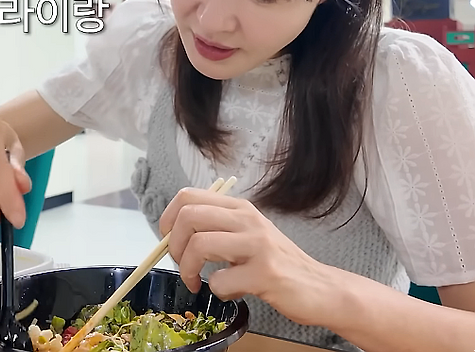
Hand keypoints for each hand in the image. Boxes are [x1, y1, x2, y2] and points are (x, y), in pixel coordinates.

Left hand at [159, 188, 335, 326]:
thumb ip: (217, 228)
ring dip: (188, 270)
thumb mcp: (247, 234)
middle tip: (181, 265)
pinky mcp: (265, 272)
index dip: (168, 218)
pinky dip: (217, 291)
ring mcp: (257, 244)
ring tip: (196, 283)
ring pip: (200, 244)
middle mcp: (247, 219)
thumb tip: (173, 235)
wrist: (320, 287)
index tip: (168, 241)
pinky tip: (231, 292)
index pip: (188, 196)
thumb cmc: (277, 262)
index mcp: (239, 207)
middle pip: (188, 216)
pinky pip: (220, 281)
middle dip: (173, 245)